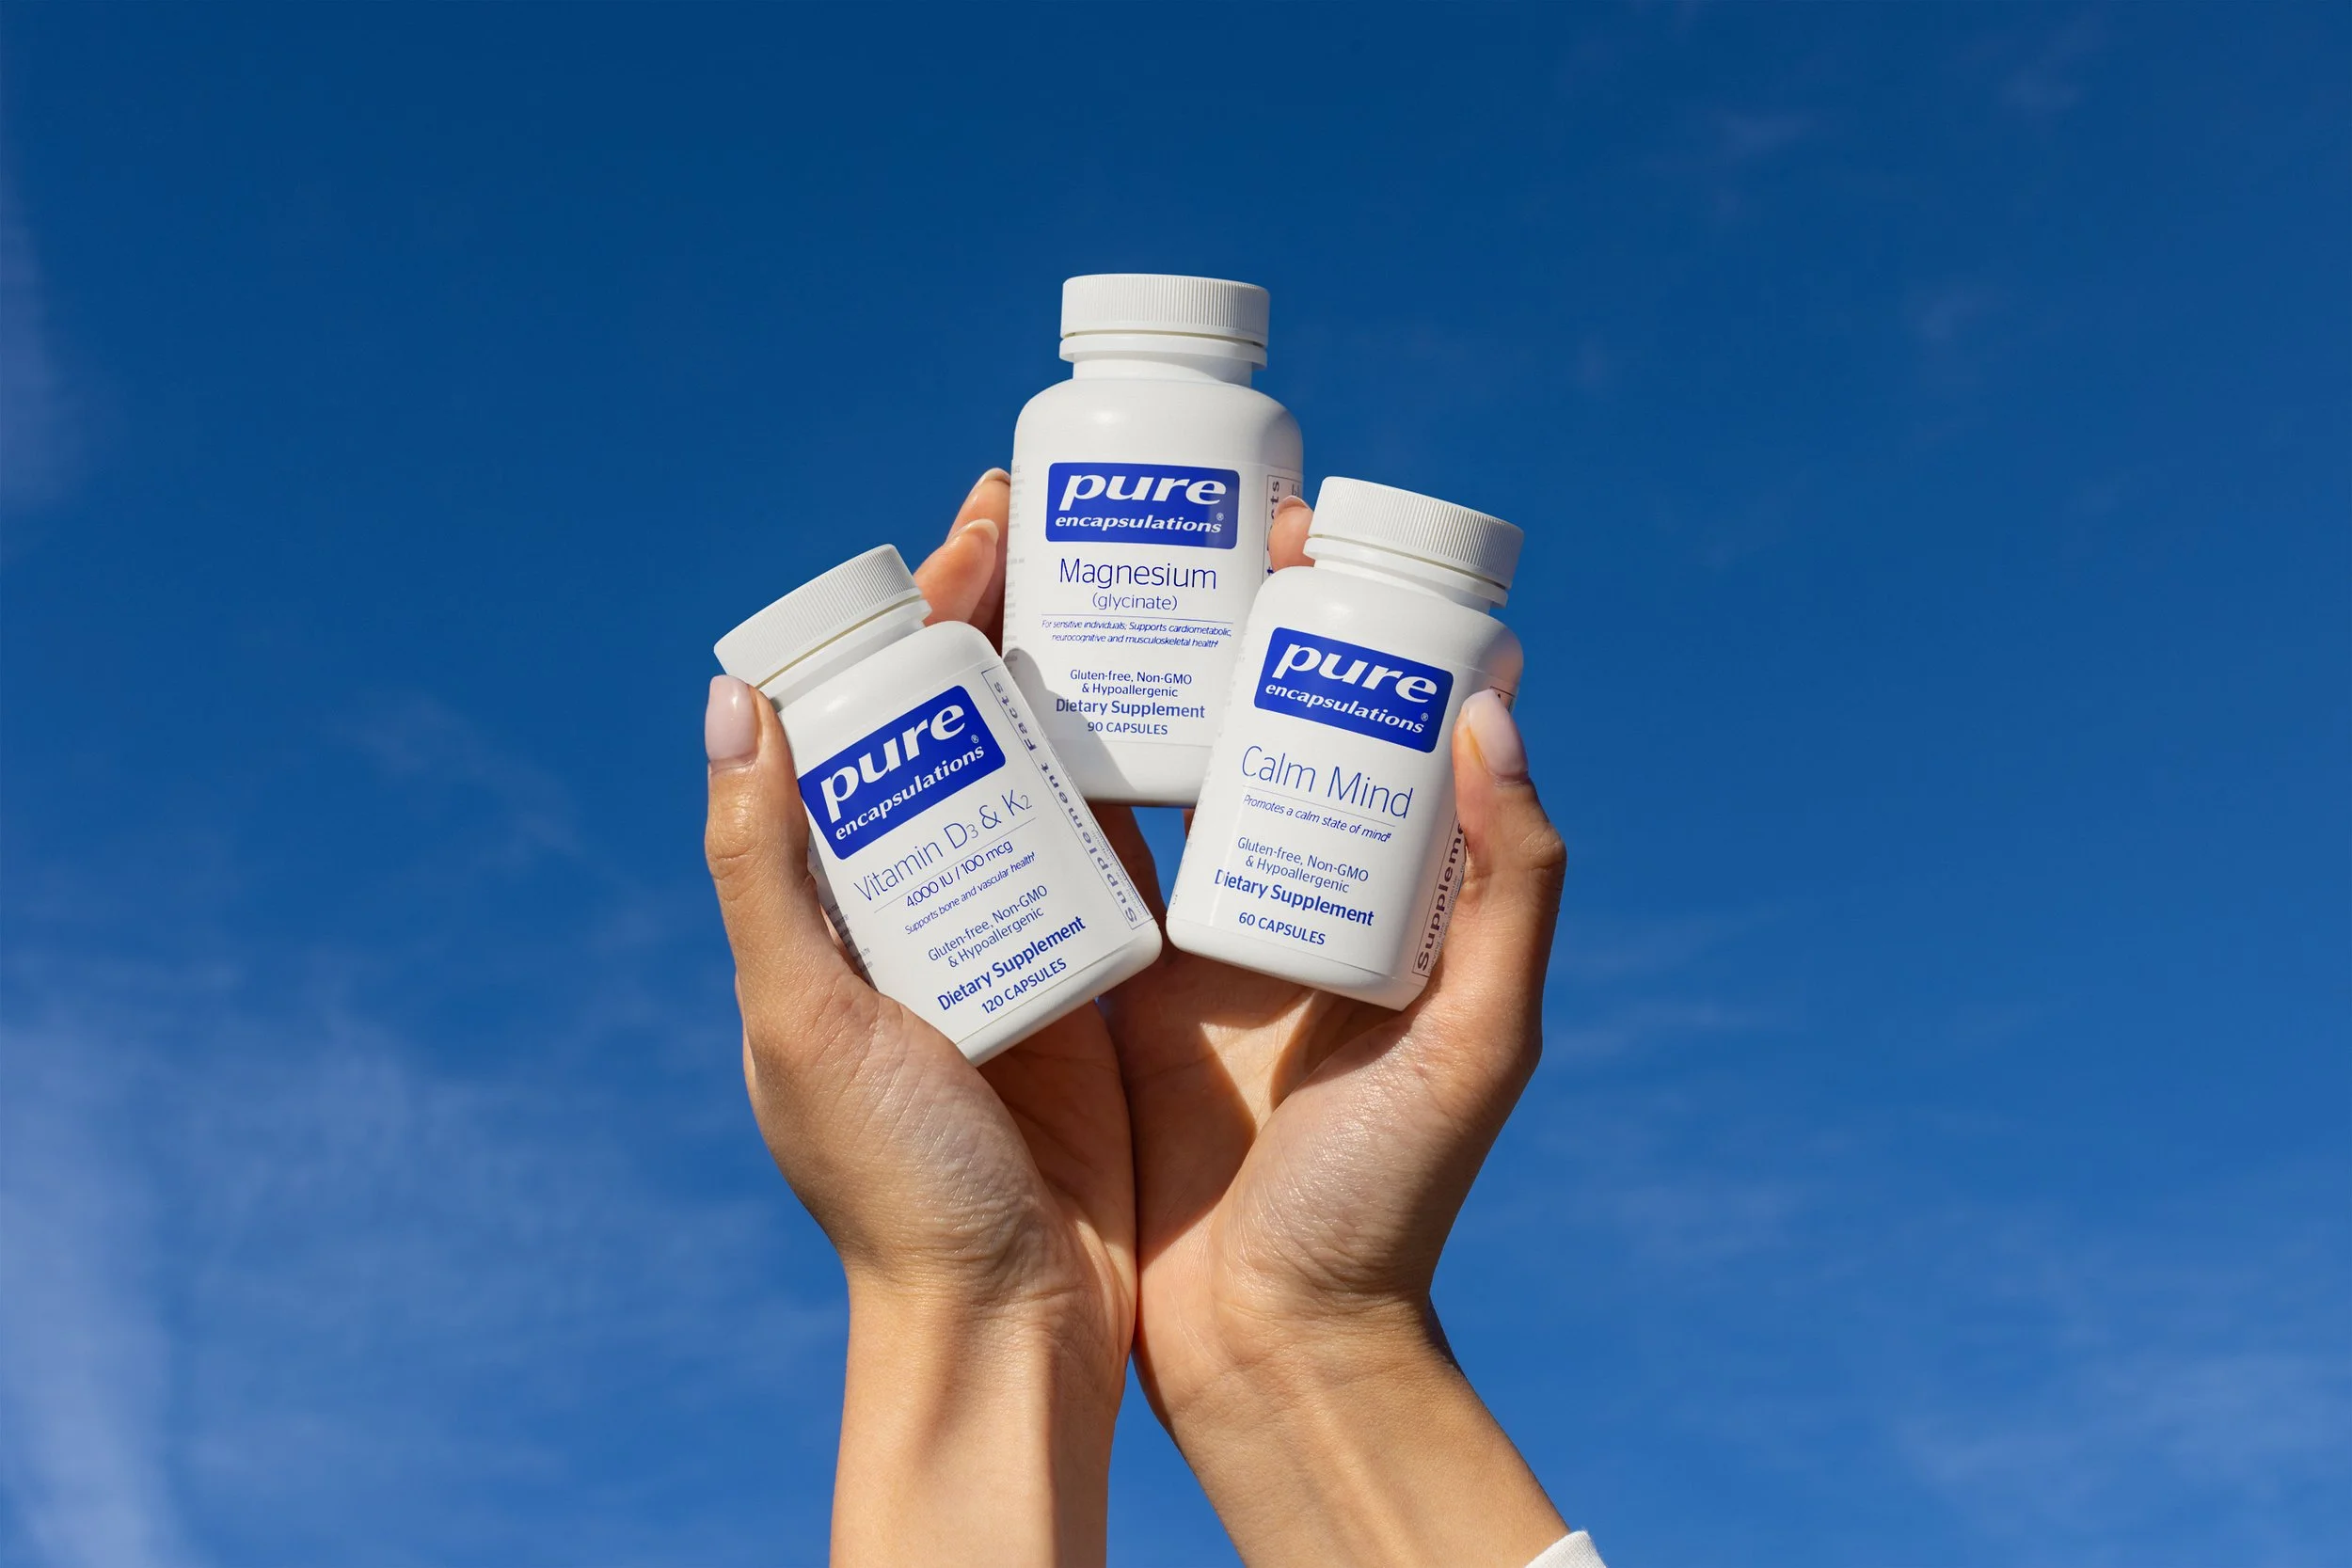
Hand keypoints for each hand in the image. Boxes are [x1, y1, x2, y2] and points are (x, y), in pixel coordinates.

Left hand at [703, 471, 1131, 1566]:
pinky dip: (1146, 761)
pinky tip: (1197, 693)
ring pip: (1049, 758)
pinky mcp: (1108, 968)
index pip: (876, 710)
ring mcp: (1021, 923)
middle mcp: (928, 892)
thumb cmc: (893, 1184)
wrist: (1012, 1317)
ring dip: (1085, 660)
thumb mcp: (804, 1024)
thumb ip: (763, 875)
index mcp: (845, 892)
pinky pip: (1122, 841)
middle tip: (1071, 514)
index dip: (924, 608)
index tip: (983, 523)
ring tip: (1145, 570)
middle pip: (968, 710)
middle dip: (1011, 603)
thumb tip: (734, 698)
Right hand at [1100, 497, 1573, 1566]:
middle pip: (1228, 717)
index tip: (1289, 520)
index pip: (1341, 715)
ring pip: (1135, 766)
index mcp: (1366, 891)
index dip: (1314, 616)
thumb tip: (1492, 703)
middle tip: (1154, 514)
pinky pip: (1060, 850)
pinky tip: (985, 691)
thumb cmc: (1390, 1201)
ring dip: (1102, 668)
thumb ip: (1509, 888)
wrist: (1269, 1340)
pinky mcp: (1092, 980)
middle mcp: (1268, 893)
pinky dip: (1028, 771)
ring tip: (1056, 565)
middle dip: (1194, 611)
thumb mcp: (1477, 1041)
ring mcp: (1173, 934)